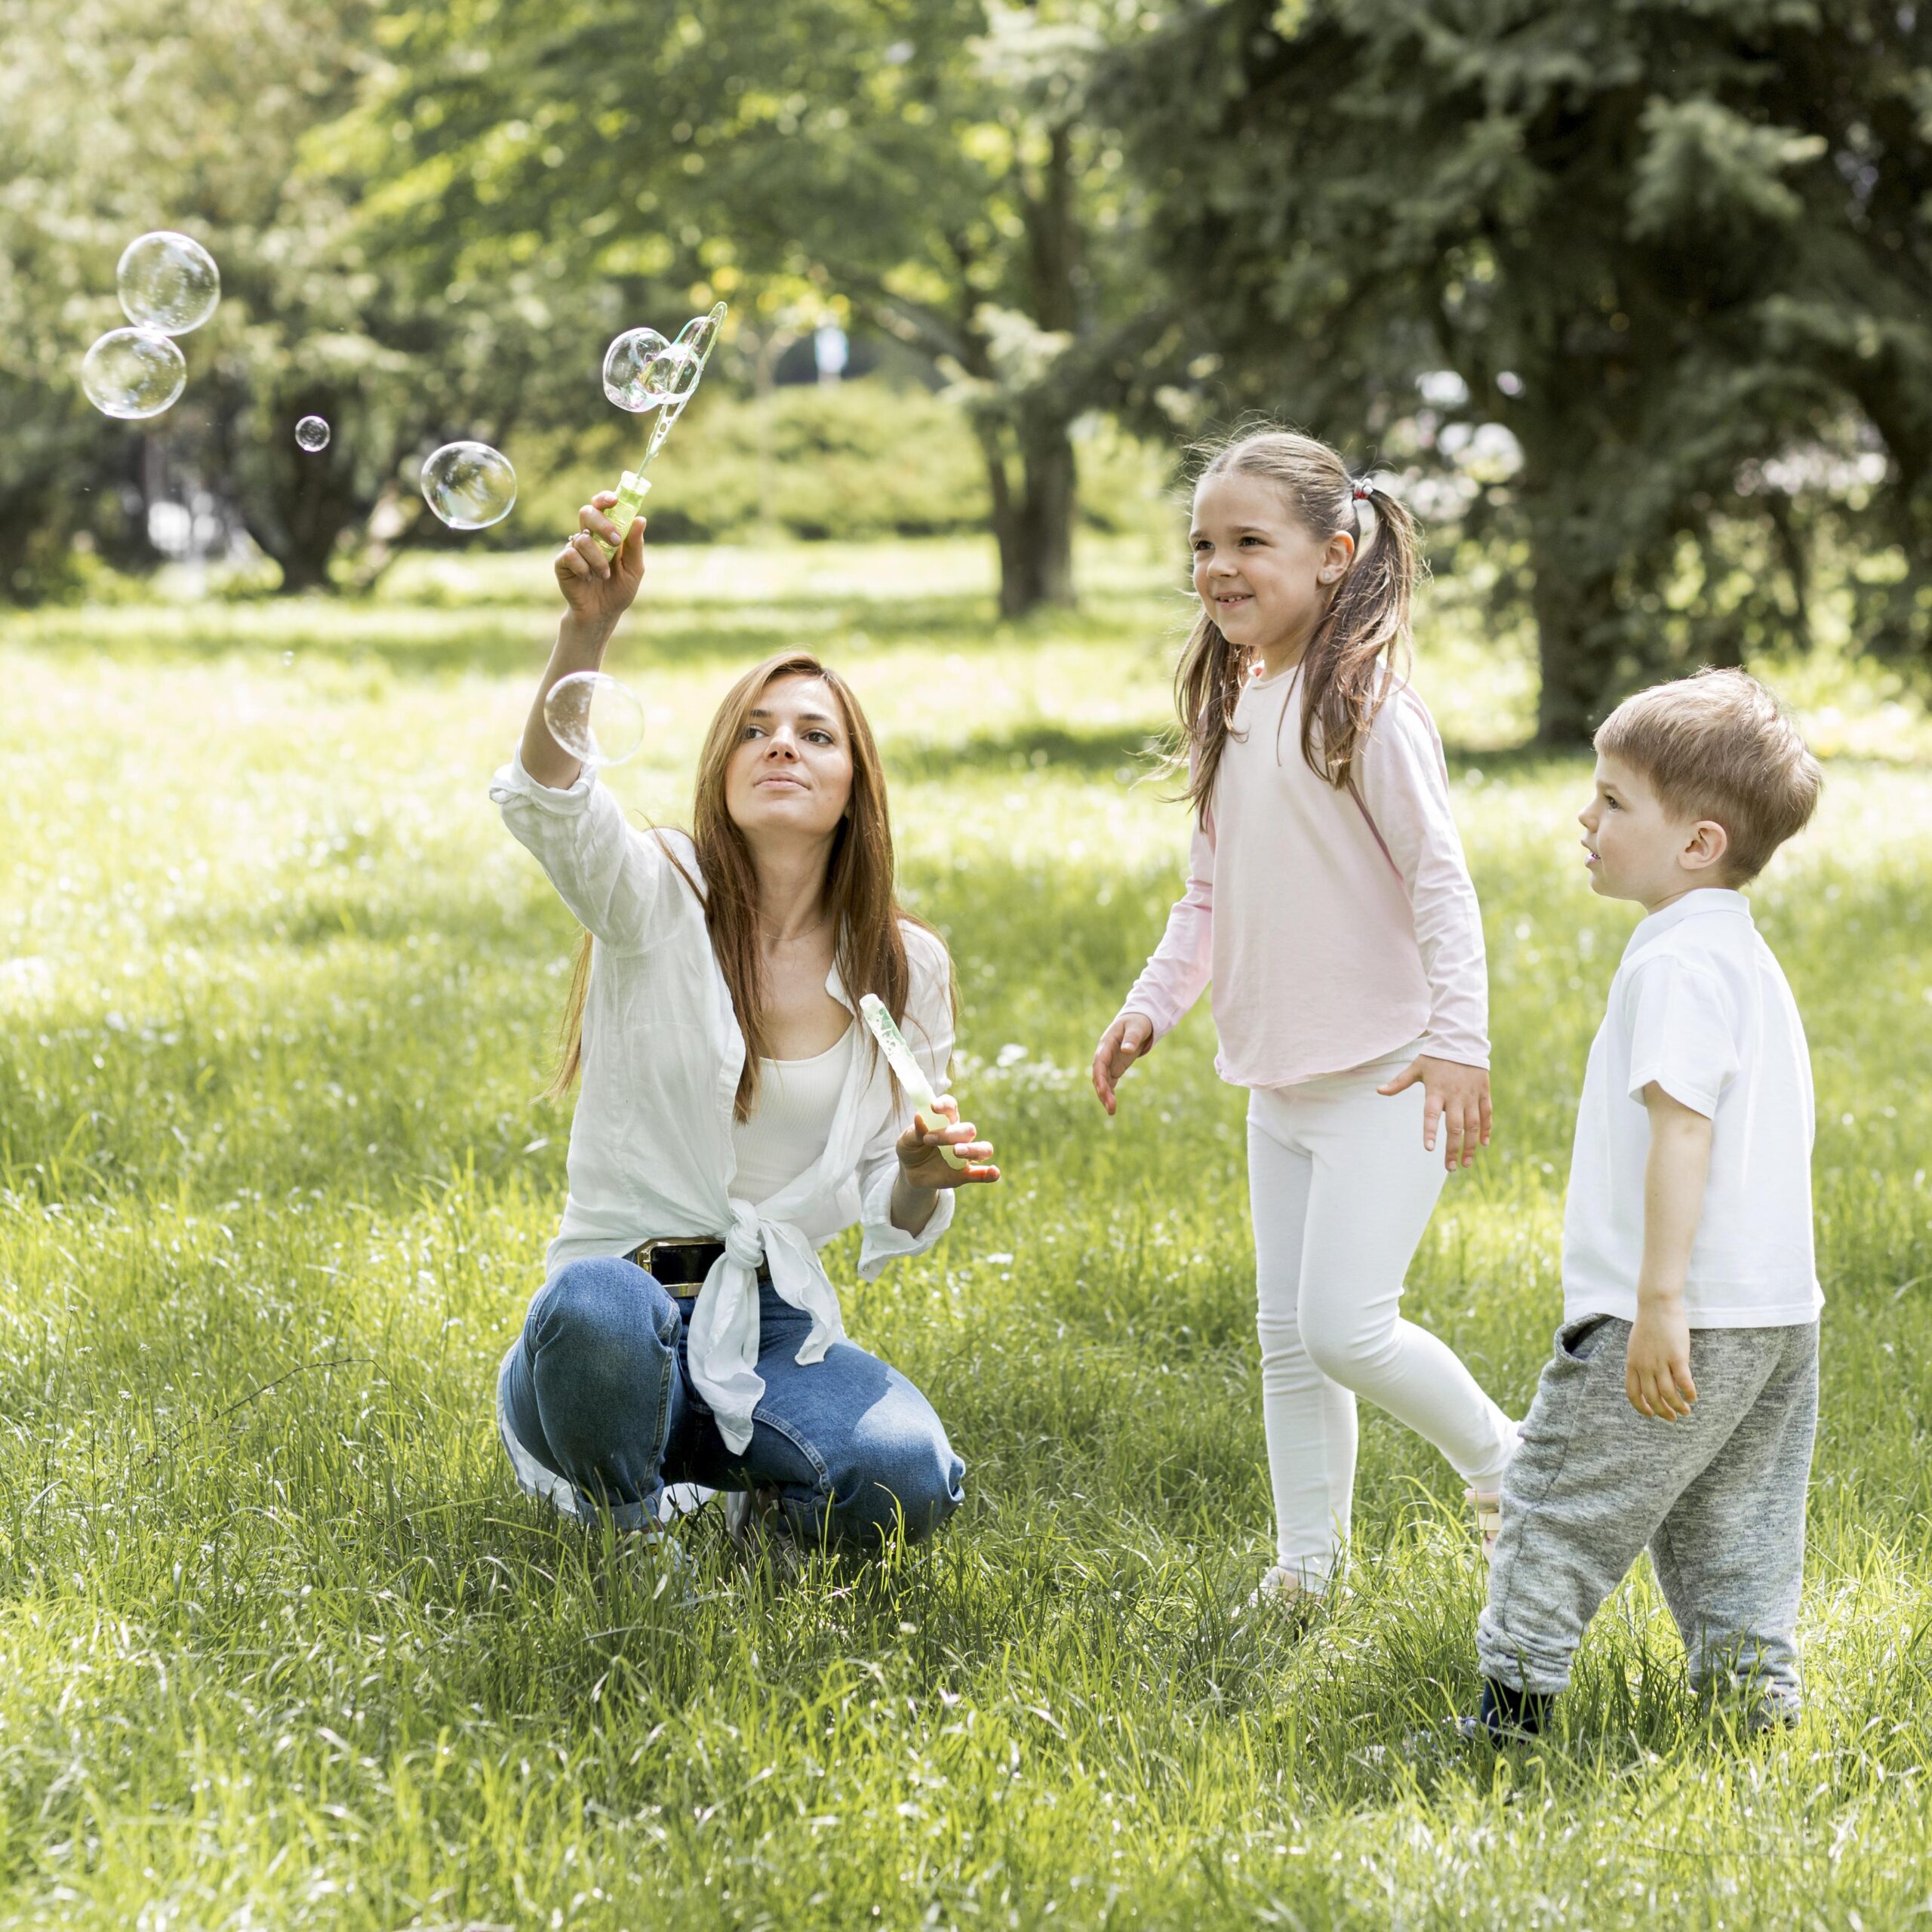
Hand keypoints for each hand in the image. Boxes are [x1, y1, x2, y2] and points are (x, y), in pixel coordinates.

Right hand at [554, 493, 645, 629]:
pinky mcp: (562, 563)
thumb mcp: (634, 569)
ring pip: (582, 538)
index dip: (605, 498)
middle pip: (587, 512)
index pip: (602, 507)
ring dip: (598, 558)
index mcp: (606, 533)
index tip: (615, 499)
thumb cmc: (619, 590)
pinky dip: (583, 567)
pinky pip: (570, 555)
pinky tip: (588, 578)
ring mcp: (573, 549)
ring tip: (604, 575)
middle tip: (615, 541)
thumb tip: (640, 519)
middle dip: (603, 524)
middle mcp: (588, 537)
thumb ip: (635, 545)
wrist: (603, 613)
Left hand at [895, 1093, 998, 1189]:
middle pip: (968, 1129)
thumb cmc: (911, 1149)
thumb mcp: (906, 1140)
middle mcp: (959, 1136)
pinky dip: (990, 1173)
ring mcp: (965, 1155)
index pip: (951, 1107)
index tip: (933, 1107)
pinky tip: (993, 1172)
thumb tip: (919, 1117)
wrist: (911, 1172)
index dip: (945, 1105)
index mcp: (945, 1121)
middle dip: (951, 1133)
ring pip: (983, 1149)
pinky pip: (982, 1174)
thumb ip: (913, 1131)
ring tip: (956, 1152)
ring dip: (973, 1149)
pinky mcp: (965, 1174)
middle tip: (929, 1139)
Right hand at [1091, 1012, 1154, 1114]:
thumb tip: (1127, 1050)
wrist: (1137, 1022)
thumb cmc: (1137, 1023)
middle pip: (1099, 1075)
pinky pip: (1110, 1083)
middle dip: (1103, 1091)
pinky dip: (1109, 1094)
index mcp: (1106, 1044)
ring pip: (1103, 1082)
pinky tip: (1111, 1107)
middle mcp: (1104, 1055)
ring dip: (1105, 1096)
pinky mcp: (1114, 1068)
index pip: (1099, 1063)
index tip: (1103, 1091)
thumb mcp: (1137, 1027)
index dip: (1100, 1077)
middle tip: (1111, 1107)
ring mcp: (1108, 1063)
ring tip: (1111, 1112)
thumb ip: (1132, 1038)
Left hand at [1378, 1054, 1491, 1169]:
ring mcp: (1471, 1095)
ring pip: (1473, 1125)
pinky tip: (1483, 1144)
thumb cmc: (1435, 1058)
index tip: (1429, 1148)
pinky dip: (1486, 1130)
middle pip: (1455, 1126)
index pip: (1431, 1114)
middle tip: (1449, 1167)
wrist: (1461, 1041)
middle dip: (1453, 1149)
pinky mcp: (1484, 1093)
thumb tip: (1379, 1091)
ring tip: (1465, 1163)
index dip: (1430, 1131)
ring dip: (1470, 1145)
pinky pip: (1486, 1114)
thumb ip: (1399, 1082)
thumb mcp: (1416, 1068)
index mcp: (1436, 1091)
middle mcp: (1455, 1095)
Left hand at [1626, 1301, 1696, 1419]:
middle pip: (1652, 1397)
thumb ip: (1640, 1363)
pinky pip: (1684, 1382)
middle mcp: (1645, 1366)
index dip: (1641, 1407)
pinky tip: (1693, 1397)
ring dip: (1678, 1406)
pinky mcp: (1677, 1357)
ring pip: (1669, 1393)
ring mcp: (1660, 1362)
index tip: (1650, 1415)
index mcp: (1632, 1363)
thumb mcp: (1636, 1346)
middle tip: (1673, 1417)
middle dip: (1663, 1412)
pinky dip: (1689, 1393)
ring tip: (1686, 1411)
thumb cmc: (1648, 1325)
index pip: (1633, 1393)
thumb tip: (1648, 1380)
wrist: (1657, 1305)